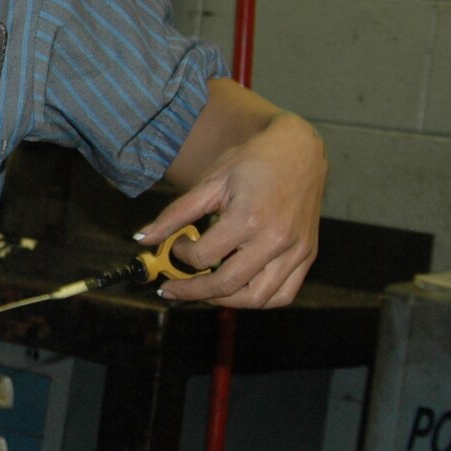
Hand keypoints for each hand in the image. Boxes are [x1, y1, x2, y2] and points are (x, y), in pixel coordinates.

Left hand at [136, 113, 325, 307]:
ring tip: (204, 291)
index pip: (204, 256)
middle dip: (193, 291)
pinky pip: (283, 294)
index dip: (181, 255)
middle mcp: (275, 239)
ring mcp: (296, 250)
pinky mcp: (308, 255)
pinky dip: (258, 299)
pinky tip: (238, 289)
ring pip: (257, 298)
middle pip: (227, 284)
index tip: (176, 246)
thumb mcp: (211, 181)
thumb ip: (175, 213)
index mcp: (249, 218)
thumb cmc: (253, 161)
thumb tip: (142, 239)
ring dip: (225, 301)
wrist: (300, 150)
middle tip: (172, 289)